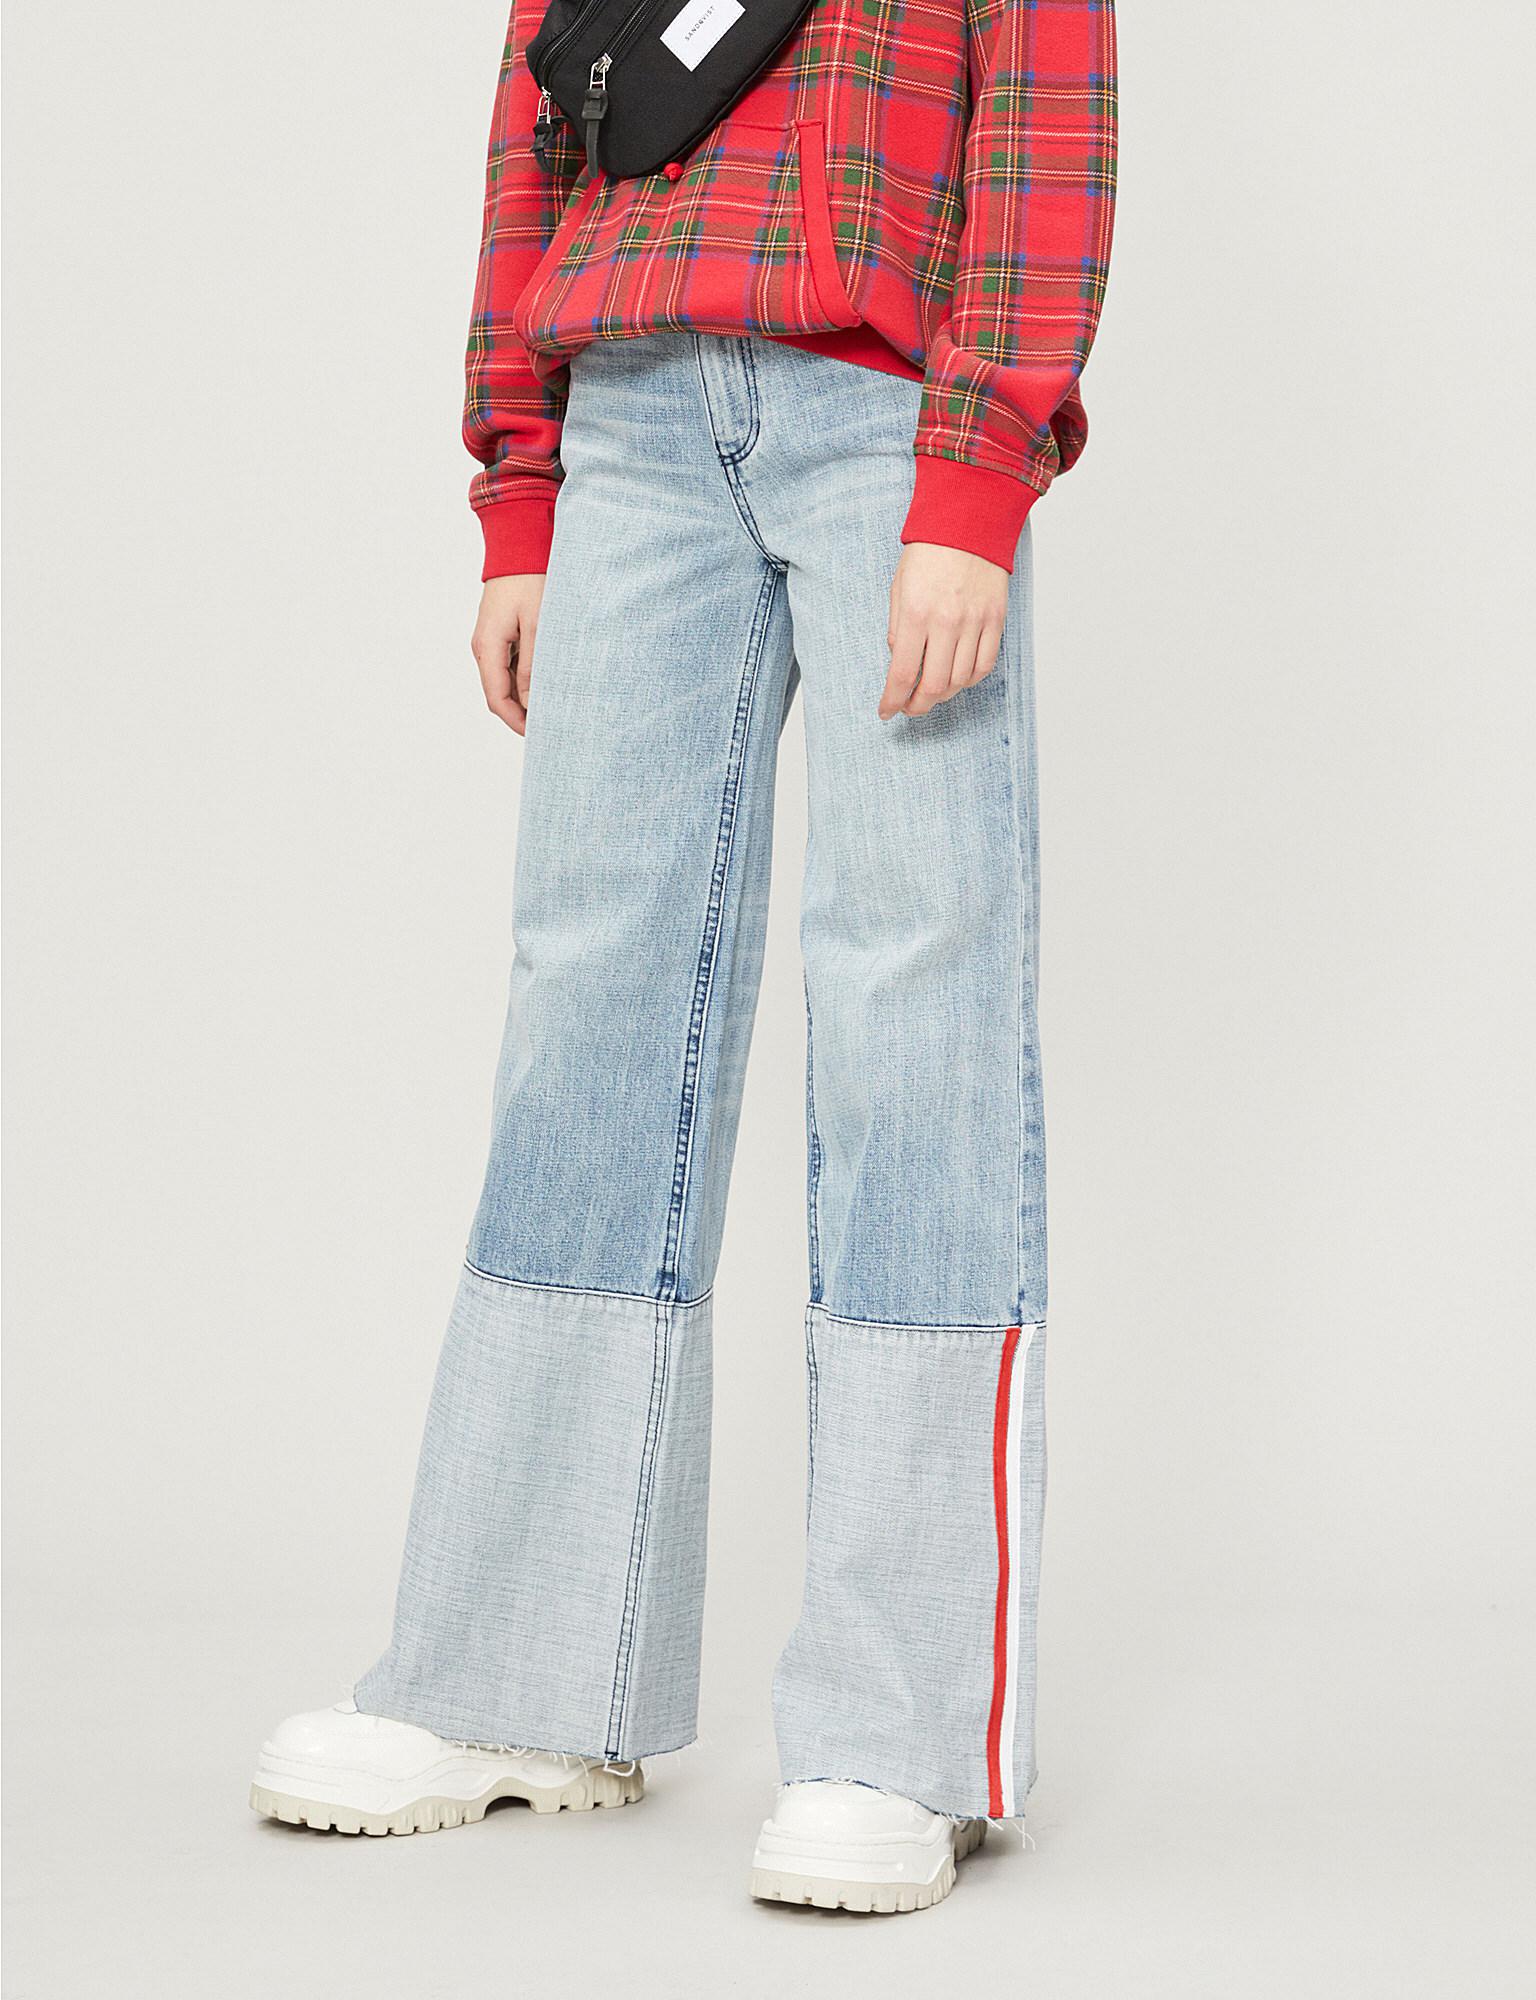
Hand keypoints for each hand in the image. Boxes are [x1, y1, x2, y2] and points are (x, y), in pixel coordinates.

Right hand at [472, 574, 545, 734]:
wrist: (518, 547)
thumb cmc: (530, 580)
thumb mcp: (538, 626)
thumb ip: (532, 666)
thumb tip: (529, 702)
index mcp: (487, 647)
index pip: (496, 699)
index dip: (516, 721)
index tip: (538, 734)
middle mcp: (483, 647)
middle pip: (498, 693)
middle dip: (520, 713)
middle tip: (549, 724)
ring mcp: (489, 640)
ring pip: (504, 681)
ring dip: (523, 696)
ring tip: (551, 705)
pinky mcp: (499, 633)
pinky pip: (508, 665)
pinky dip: (524, 679)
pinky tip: (544, 682)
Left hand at [880, 542, 1008, 719]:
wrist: (969, 521)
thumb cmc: (929, 552)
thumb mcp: (899, 588)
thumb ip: (898, 629)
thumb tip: (901, 662)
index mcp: (917, 614)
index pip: (903, 674)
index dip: (893, 700)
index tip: (886, 711)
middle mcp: (947, 623)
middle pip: (934, 686)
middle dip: (917, 705)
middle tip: (909, 707)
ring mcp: (975, 623)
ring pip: (960, 681)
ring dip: (943, 695)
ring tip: (931, 692)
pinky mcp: (996, 620)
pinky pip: (985, 665)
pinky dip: (969, 680)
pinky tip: (957, 678)